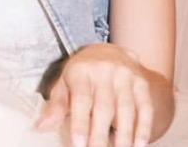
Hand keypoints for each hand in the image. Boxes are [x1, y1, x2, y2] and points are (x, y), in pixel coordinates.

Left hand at [37, 43, 153, 146]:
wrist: (109, 50)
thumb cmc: (81, 73)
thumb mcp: (64, 83)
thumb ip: (56, 105)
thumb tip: (42, 127)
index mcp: (81, 70)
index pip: (81, 99)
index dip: (80, 123)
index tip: (78, 145)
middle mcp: (105, 71)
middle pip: (104, 107)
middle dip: (100, 135)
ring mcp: (126, 76)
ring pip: (127, 109)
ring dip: (124, 136)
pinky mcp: (141, 83)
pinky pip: (145, 108)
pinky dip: (143, 128)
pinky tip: (139, 145)